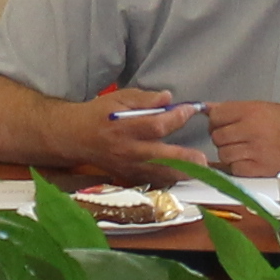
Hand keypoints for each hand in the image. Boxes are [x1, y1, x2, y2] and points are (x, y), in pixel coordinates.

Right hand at [49, 86, 204, 183]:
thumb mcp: (118, 98)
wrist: (76, 138)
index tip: (190, 109)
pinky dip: (169, 180)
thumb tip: (168, 98)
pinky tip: (183, 175)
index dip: (176, 118)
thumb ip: (144, 99)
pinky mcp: (129, 177)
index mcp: (124, 128)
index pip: (155, 126)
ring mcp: (128, 167)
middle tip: (204, 159)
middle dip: (184, 159)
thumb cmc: (98, 114)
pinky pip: (152, 181)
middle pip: (160, 157)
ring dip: (181, 174)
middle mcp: (127, 151)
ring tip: (200, 171)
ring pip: (159, 174)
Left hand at [200, 101, 279, 177]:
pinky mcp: (257, 170)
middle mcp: (250, 130)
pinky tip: (252, 160)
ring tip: (246, 149)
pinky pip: (234, 169)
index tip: (222, 123)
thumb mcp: (266, 107)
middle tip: (237, 137)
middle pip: (217, 136)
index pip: (216, 115)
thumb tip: (209, 109)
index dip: (217, 120)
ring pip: (223, 153)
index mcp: (252, 111)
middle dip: (223, 137)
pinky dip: (239, 166)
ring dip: (230, 152)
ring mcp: (253, 151)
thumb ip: (236, 109)